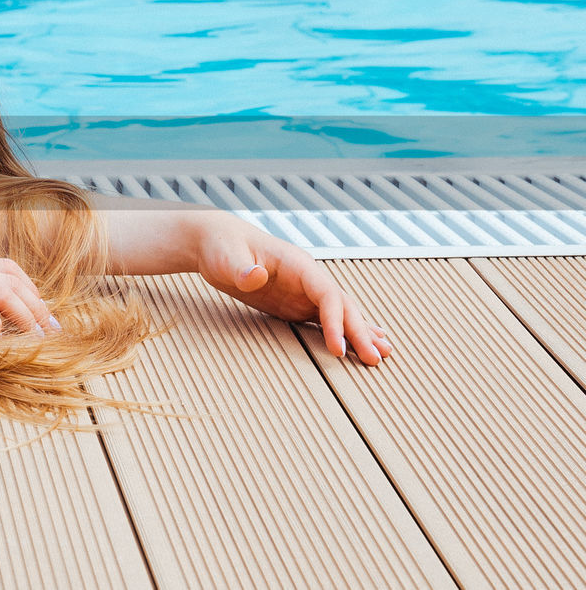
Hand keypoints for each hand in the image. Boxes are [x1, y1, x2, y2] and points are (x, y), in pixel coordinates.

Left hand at [190, 212, 392, 365]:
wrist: (217, 241)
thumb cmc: (222, 247)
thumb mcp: (226, 257)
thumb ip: (240, 268)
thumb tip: (254, 276)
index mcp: (297, 264)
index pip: (327, 294)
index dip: (336, 321)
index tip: (338, 349)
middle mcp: (307, 277)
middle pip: (341, 305)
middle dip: (358, 332)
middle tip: (375, 360)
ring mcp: (304, 290)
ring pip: (340, 311)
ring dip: (361, 331)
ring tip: (384, 353)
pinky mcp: (296, 302)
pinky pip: (326, 317)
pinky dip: (345, 330)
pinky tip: (363, 341)